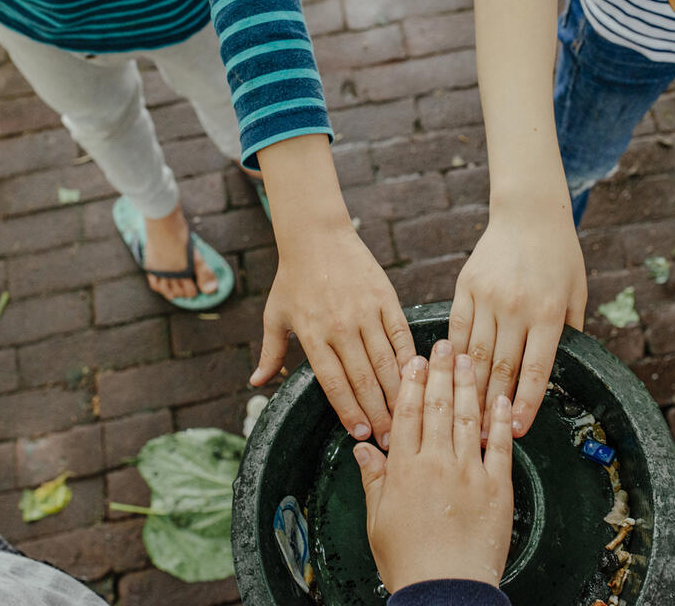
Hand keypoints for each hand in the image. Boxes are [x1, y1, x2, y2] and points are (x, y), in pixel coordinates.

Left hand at [251, 221, 414, 447]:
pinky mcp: (386, 298)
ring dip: (397, 393)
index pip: (334, 383)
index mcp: (313, 335)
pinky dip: (410, 358)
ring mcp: (366, 312)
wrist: (317, 236)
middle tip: (390, 439)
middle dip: (378, 414)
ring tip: (406, 417)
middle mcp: (340, 327)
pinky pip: (401, 335)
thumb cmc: (293, 278)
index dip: (349, 412)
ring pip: (386, 362)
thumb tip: (256, 383)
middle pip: (363, 379)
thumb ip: (270, 352)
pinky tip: (417, 378)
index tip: (360, 435)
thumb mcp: (275, 315)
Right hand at [354, 342, 513, 592]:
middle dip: (440, 371)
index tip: (414, 359)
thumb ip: (373, 479)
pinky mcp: (497, 488)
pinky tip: (500, 399)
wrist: (446, 590)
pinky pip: (500, 446)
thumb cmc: (408, 561)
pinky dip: (501, 421)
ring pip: (468, 418)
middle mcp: (437, 463)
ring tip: (468, 359)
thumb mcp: (377, 521)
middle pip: (438, 406)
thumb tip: (362, 448)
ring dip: (468, 385)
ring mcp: (469, 473)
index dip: (411, 382)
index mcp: (405, 469)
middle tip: (444, 344)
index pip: (407, 413)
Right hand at [450, 203, 585, 437]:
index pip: (535, 370)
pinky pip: (457, 328)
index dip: (526, 404)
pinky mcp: (466, 286)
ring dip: (469, 388)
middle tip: (483, 437)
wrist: (529, 214)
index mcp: (547, 313)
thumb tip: (558, 371)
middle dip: (492, 407)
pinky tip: (449, 374)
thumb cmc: (560, 256)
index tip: (517, 431)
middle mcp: (516, 307)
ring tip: (464, 415)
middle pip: (501, 368)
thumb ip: (570, 332)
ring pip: (475, 353)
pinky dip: (453, 354)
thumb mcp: (576, 294)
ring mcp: (488, 296)